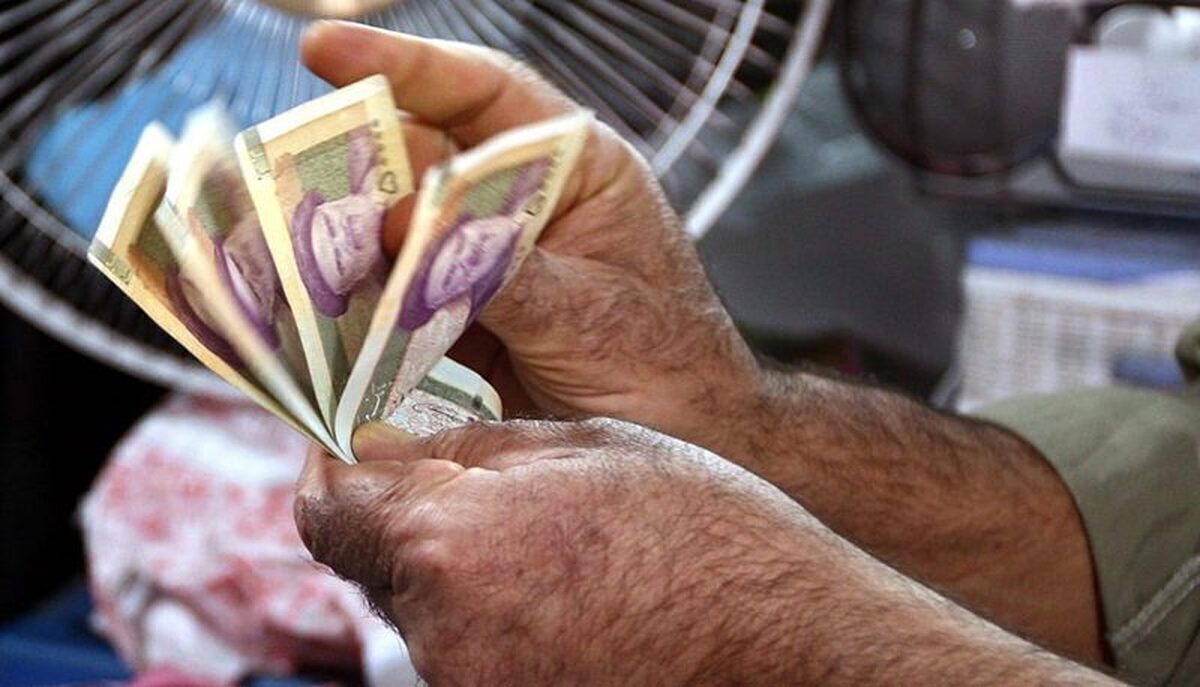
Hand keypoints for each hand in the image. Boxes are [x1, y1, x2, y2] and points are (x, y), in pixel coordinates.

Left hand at [294, 419, 813, 684]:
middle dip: (416, 523)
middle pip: (377, 563)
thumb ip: (468, 449)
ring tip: (558, 552)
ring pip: (427, 613)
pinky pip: (471, 655)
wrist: (794, 645)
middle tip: (494, 496)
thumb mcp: (589, 446)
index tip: (358, 449)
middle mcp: (441, 632)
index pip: (328, 508)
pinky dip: (498, 623)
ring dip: (466, 575)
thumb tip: (383, 447)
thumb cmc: (710, 533)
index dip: (336, 471)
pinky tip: (572, 599)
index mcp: (450, 541)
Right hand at [301, 23, 762, 457]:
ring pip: (398, 231)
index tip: (325, 53)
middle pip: (420, 160)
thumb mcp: (586, 310)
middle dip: (350, 167)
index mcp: (575, 168)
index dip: (404, 66)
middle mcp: (524, 204)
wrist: (688, 446)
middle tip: (281, 180)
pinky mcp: (466, 319)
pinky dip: (357, 307)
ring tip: (284, 255)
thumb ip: (494, 268)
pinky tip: (317, 315)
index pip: (484, 95)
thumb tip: (401, 222)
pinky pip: (397, 298)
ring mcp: (490, 261)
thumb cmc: (668, 366)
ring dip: (342, 243)